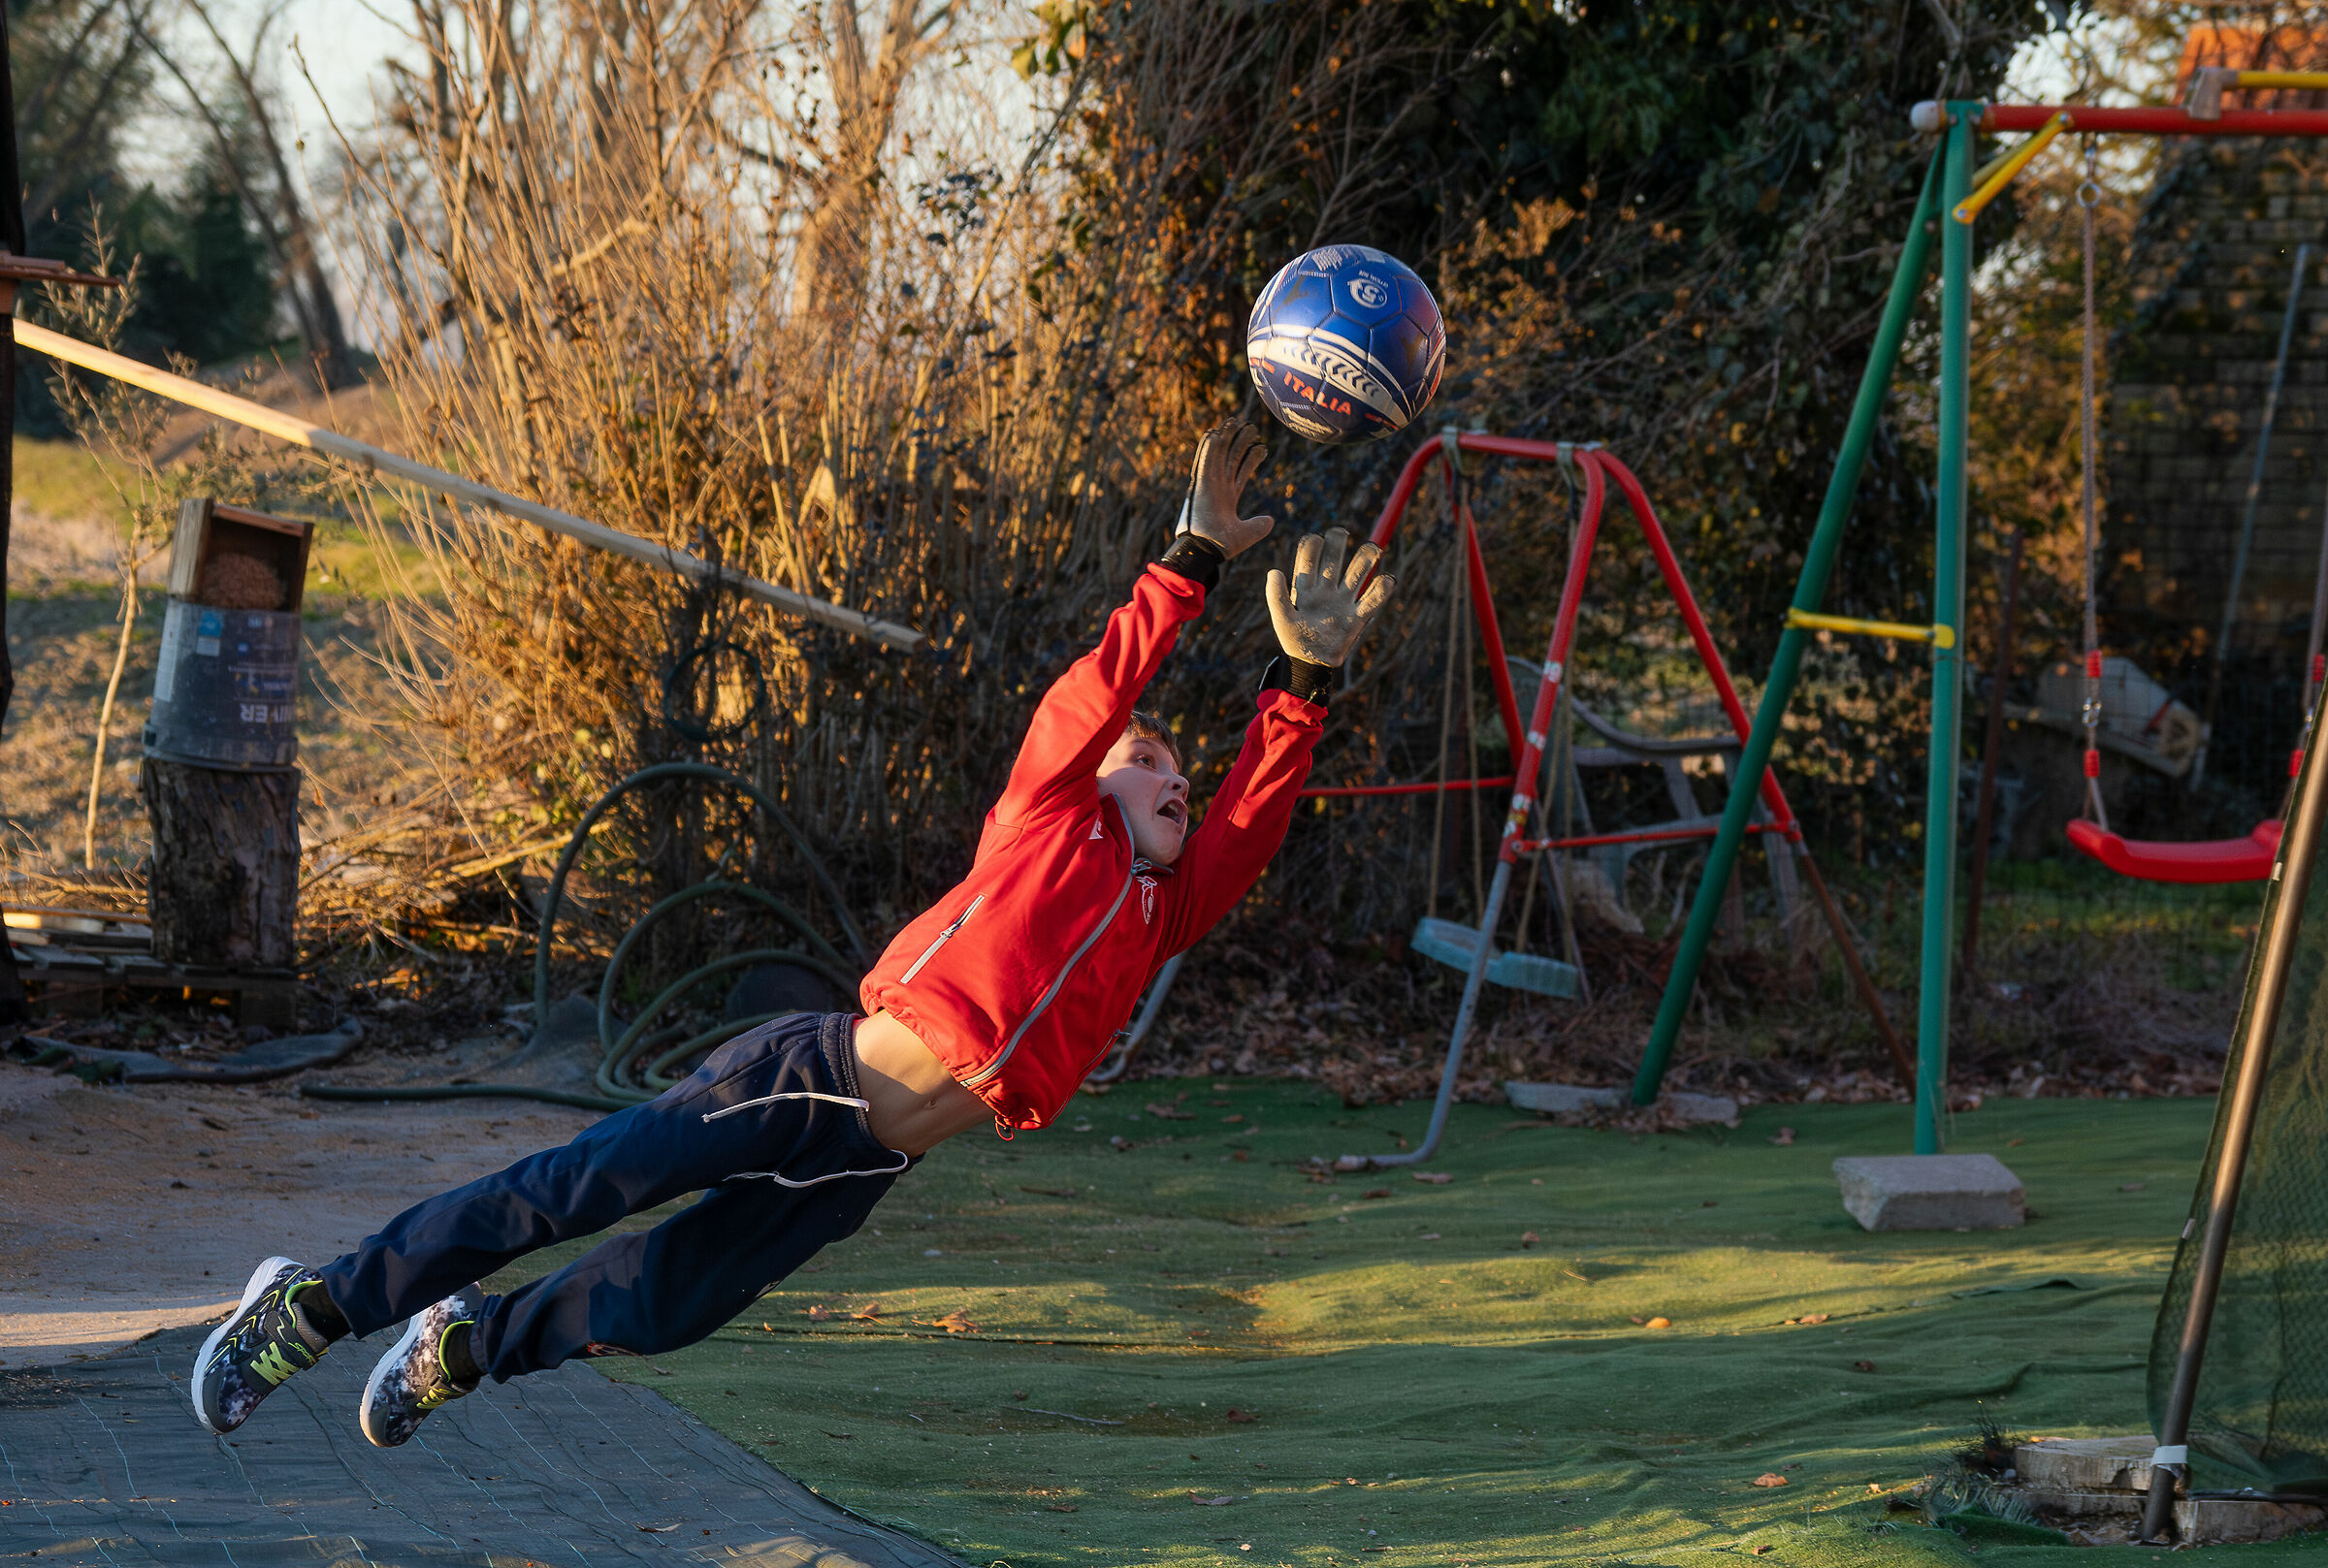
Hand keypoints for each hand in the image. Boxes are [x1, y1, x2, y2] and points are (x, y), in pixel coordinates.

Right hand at [1182, 419, 1274, 558]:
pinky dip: (1208, 448)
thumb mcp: (1248, 534)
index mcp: (1226, 497)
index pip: (1240, 472)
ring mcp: (1208, 485)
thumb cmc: (1221, 545)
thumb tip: (1270, 520)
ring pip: (1217, 455)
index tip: (1261, 446)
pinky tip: (1214, 432)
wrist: (1206, 550)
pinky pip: (1204, 462)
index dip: (1251, 458)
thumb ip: (1259, 526)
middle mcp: (1217, 488)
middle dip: (1240, 442)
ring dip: (1225, 438)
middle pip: (1229, 458)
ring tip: (1233, 420)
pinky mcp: (1200, 486)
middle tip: (1250, 426)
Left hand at [1266, 528, 1395, 667]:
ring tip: (1373, 549)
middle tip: (1341, 533)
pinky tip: (1386, 579)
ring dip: (1366, 556)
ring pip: (1358, 571)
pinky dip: (1383, 588)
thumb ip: (1276, 596)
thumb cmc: (1293, 640)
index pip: (1309, 556)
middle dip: (1338, 541)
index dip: (1312, 544)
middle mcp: (1327, 587)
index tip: (1315, 539)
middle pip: (1335, 556)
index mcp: (1306, 586)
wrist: (1311, 664)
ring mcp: (1344, 600)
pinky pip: (1374, 599)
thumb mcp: (1281, 619)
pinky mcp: (1358, 616)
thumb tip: (1274, 571)